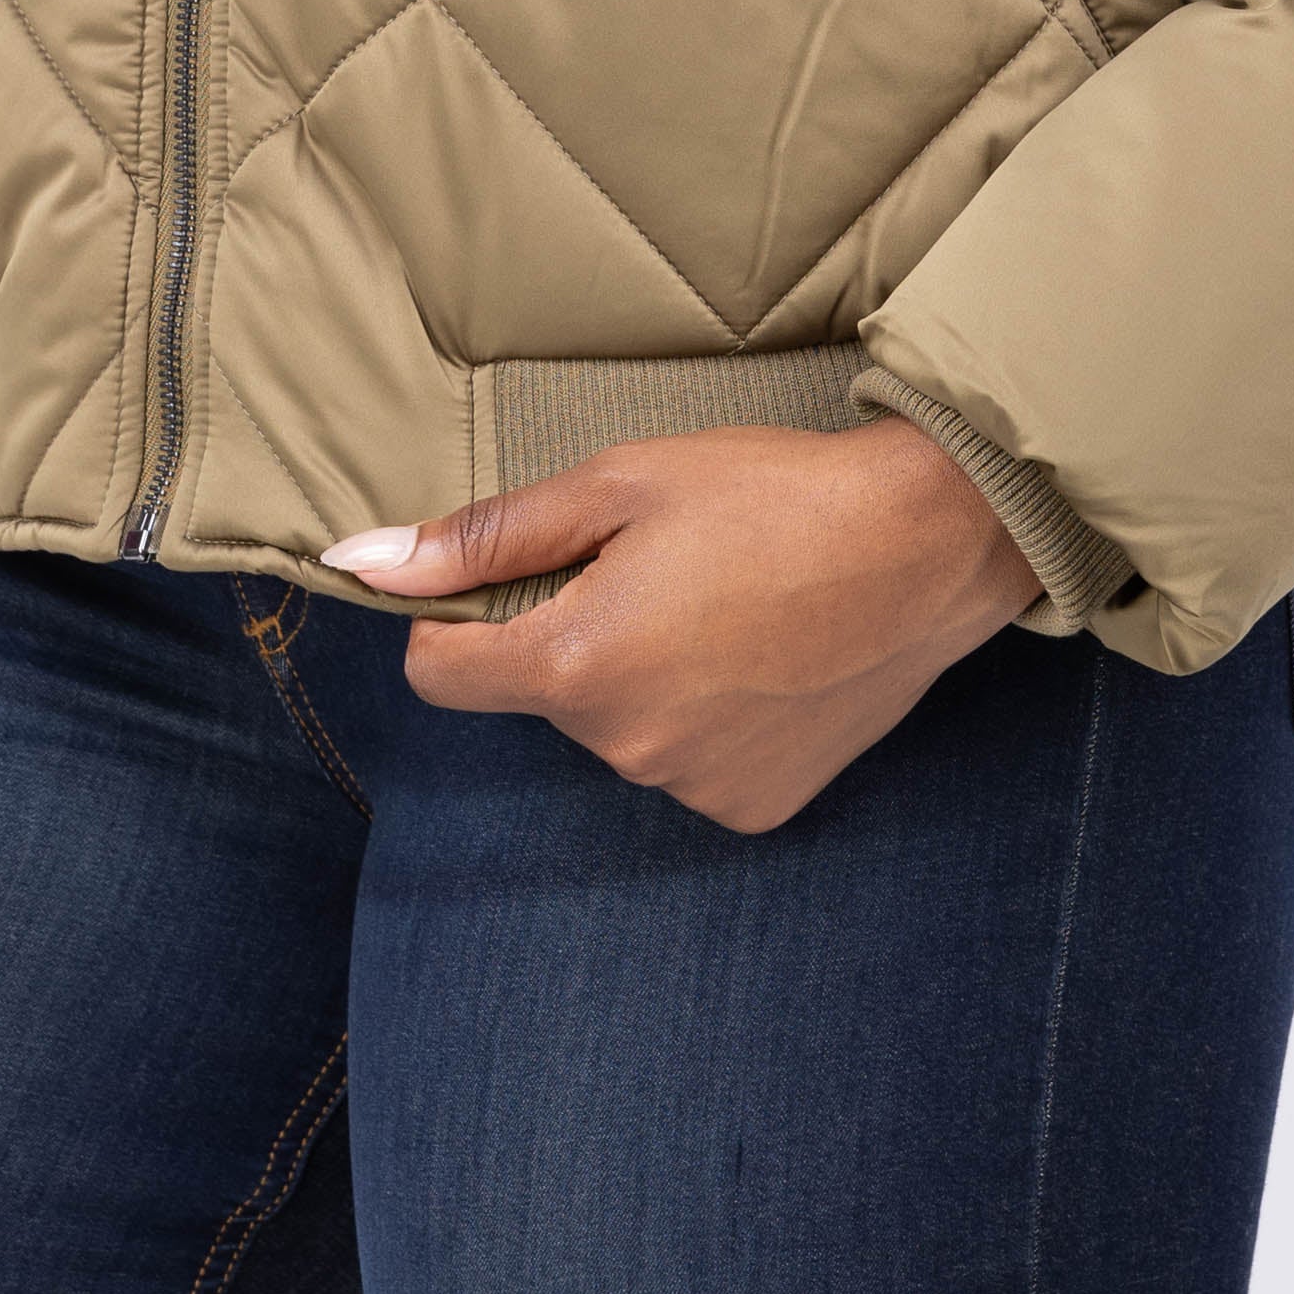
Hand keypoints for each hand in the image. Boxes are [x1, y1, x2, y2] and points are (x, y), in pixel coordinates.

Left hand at [324, 420, 1039, 832]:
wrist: (926, 545)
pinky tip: (760, 659)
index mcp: (579, 666)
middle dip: (570, 634)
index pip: (442, 674)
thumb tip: (367, 562)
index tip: (512, 575)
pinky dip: (703, 717)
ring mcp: (693, 790)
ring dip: (641, 675)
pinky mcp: (753, 808)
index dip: (455, 617)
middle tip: (657, 568)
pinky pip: (686, 761)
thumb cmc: (770, 495)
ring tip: (724, 607)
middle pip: (540, 694)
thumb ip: (487, 536)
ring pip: (616, 727)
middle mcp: (627, 750)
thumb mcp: (619, 484)